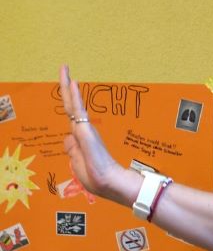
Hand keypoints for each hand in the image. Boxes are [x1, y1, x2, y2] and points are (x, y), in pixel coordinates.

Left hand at [59, 65, 128, 201]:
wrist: (110, 183)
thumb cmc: (97, 178)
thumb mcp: (78, 164)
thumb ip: (72, 150)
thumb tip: (68, 137)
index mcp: (79, 139)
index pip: (71, 115)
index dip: (67, 100)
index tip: (68, 85)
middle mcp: (82, 131)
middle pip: (70, 105)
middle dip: (65, 85)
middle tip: (64, 67)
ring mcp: (85, 130)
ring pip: (73, 104)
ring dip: (67, 86)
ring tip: (65, 69)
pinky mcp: (87, 132)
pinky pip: (78, 111)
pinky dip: (75, 97)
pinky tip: (73, 82)